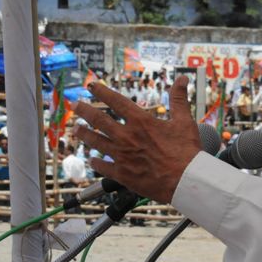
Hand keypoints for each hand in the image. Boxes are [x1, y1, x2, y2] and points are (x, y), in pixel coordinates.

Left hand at [73, 76, 199, 202]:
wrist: (186, 181)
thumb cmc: (186, 152)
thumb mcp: (184, 121)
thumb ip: (179, 99)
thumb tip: (181, 79)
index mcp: (140, 122)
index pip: (116, 101)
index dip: (102, 91)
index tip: (91, 85)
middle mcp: (127, 137)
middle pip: (98, 120)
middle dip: (84, 111)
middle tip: (74, 105)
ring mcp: (122, 156)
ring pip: (96, 142)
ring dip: (84, 134)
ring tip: (76, 130)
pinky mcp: (122, 174)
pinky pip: (102, 166)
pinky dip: (95, 162)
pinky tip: (92, 159)